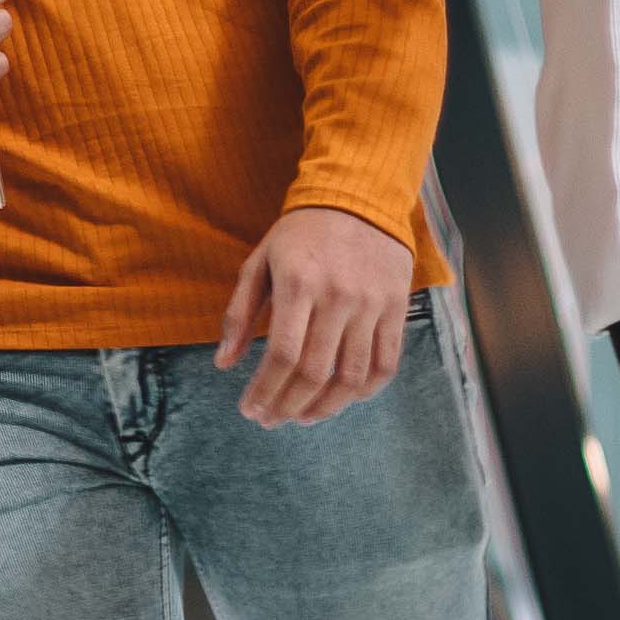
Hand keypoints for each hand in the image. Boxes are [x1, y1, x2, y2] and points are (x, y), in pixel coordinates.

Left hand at [215, 204, 412, 426]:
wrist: (360, 198)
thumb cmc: (301, 234)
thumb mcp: (260, 262)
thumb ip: (240, 313)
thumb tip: (223, 364)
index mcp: (299, 284)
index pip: (281, 354)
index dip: (264, 390)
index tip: (250, 410)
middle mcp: (338, 297)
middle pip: (314, 372)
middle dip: (288, 405)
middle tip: (271, 420)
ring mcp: (371, 304)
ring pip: (351, 376)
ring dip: (325, 407)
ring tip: (303, 418)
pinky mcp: (396, 308)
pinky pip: (385, 363)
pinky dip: (365, 391)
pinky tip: (342, 400)